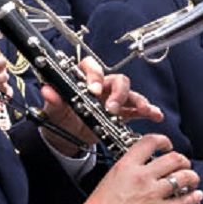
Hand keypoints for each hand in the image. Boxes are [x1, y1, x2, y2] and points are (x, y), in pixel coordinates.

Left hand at [39, 57, 162, 143]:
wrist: (68, 137)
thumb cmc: (61, 118)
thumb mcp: (53, 111)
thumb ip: (52, 100)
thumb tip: (47, 90)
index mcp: (84, 80)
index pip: (92, 67)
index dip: (95, 75)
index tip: (93, 89)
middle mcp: (102, 86)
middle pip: (117, 80)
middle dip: (118, 92)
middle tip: (112, 107)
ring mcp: (113, 99)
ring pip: (130, 93)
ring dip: (138, 101)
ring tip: (143, 110)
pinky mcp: (122, 113)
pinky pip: (137, 110)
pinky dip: (148, 111)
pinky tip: (155, 115)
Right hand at [82, 134, 197, 203]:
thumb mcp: (110, 179)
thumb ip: (128, 171)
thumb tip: (140, 168)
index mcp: (127, 166)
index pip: (150, 142)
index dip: (163, 140)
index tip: (167, 146)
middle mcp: (142, 177)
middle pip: (174, 158)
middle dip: (183, 161)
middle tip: (184, 165)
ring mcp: (153, 194)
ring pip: (184, 177)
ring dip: (192, 177)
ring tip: (192, 180)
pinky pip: (185, 200)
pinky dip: (194, 196)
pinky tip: (196, 195)